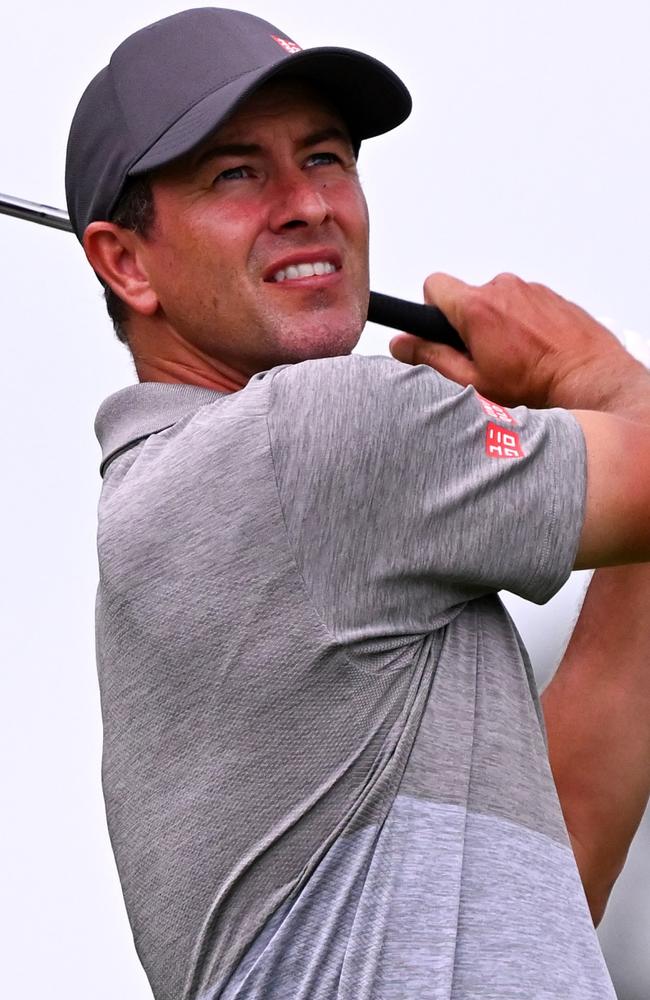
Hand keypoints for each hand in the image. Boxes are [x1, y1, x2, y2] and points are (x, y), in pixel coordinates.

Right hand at [390, 272, 642, 410]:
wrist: (590, 380)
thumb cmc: (535, 387)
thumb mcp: (473, 382)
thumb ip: (431, 359)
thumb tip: (401, 344)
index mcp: (477, 308)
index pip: (433, 285)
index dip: (431, 310)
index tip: (442, 332)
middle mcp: (503, 288)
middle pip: (467, 297)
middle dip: (468, 324)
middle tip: (484, 358)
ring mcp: (530, 288)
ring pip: (497, 301)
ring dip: (498, 325)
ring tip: (515, 359)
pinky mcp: (551, 294)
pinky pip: (523, 304)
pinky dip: (523, 324)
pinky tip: (535, 352)